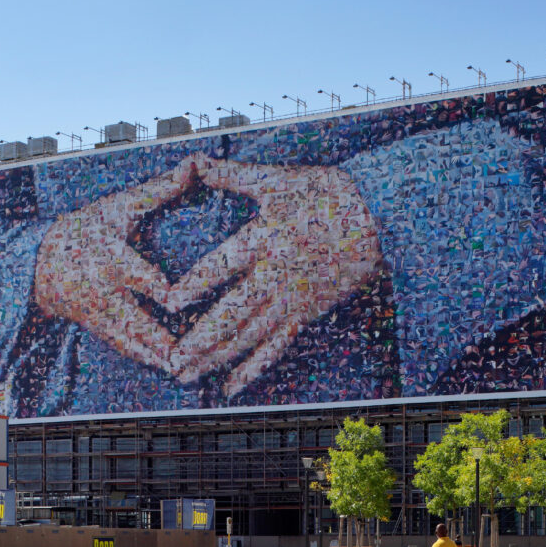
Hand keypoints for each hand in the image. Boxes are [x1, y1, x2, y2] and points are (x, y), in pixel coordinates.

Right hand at [33, 157, 200, 371]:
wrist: (39, 261)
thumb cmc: (89, 227)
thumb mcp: (119, 206)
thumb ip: (161, 189)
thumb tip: (195, 162)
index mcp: (112, 259)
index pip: (140, 278)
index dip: (162, 291)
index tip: (181, 302)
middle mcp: (105, 292)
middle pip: (136, 322)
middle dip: (160, 341)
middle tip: (187, 357)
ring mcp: (99, 315)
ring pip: (131, 343)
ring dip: (158, 358)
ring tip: (188, 372)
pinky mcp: (98, 329)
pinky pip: (124, 349)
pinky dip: (147, 360)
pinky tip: (173, 372)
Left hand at [165, 157, 383, 394]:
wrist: (377, 217)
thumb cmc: (325, 193)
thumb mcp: (276, 181)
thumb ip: (231, 176)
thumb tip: (194, 159)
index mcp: (265, 238)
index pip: (225, 265)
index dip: (196, 284)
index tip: (169, 302)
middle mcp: (276, 275)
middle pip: (235, 313)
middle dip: (201, 339)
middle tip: (172, 360)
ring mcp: (292, 299)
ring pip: (250, 336)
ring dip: (217, 359)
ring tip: (188, 376)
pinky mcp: (306, 313)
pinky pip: (275, 346)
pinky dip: (252, 368)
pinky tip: (230, 387)